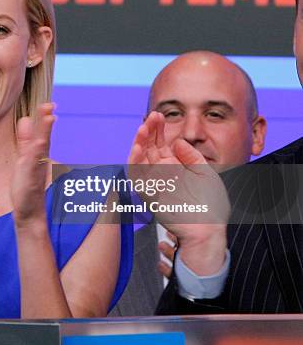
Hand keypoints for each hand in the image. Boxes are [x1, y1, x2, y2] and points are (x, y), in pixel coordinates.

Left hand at [11, 103, 55, 226]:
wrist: (30, 210)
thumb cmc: (27, 185)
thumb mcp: (24, 157)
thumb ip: (25, 140)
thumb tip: (25, 120)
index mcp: (38, 152)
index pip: (41, 131)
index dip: (43, 117)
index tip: (48, 104)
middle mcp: (41, 157)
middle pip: (44, 134)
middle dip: (46, 119)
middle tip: (50, 105)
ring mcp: (37, 166)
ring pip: (42, 145)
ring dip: (45, 131)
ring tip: (49, 116)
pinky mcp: (32, 175)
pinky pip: (36, 161)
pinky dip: (38, 150)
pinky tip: (39, 141)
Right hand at [128, 112, 228, 275]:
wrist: (210, 229)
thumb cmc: (210, 205)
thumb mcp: (205, 173)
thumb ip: (191, 156)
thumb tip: (176, 141)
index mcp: (173, 167)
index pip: (160, 144)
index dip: (158, 130)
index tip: (159, 115)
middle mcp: (161, 173)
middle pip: (148, 148)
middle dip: (148, 132)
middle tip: (151, 117)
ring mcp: (154, 184)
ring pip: (139, 160)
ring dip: (138, 143)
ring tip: (143, 129)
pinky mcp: (149, 196)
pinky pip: (137, 178)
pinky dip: (134, 163)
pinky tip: (137, 149)